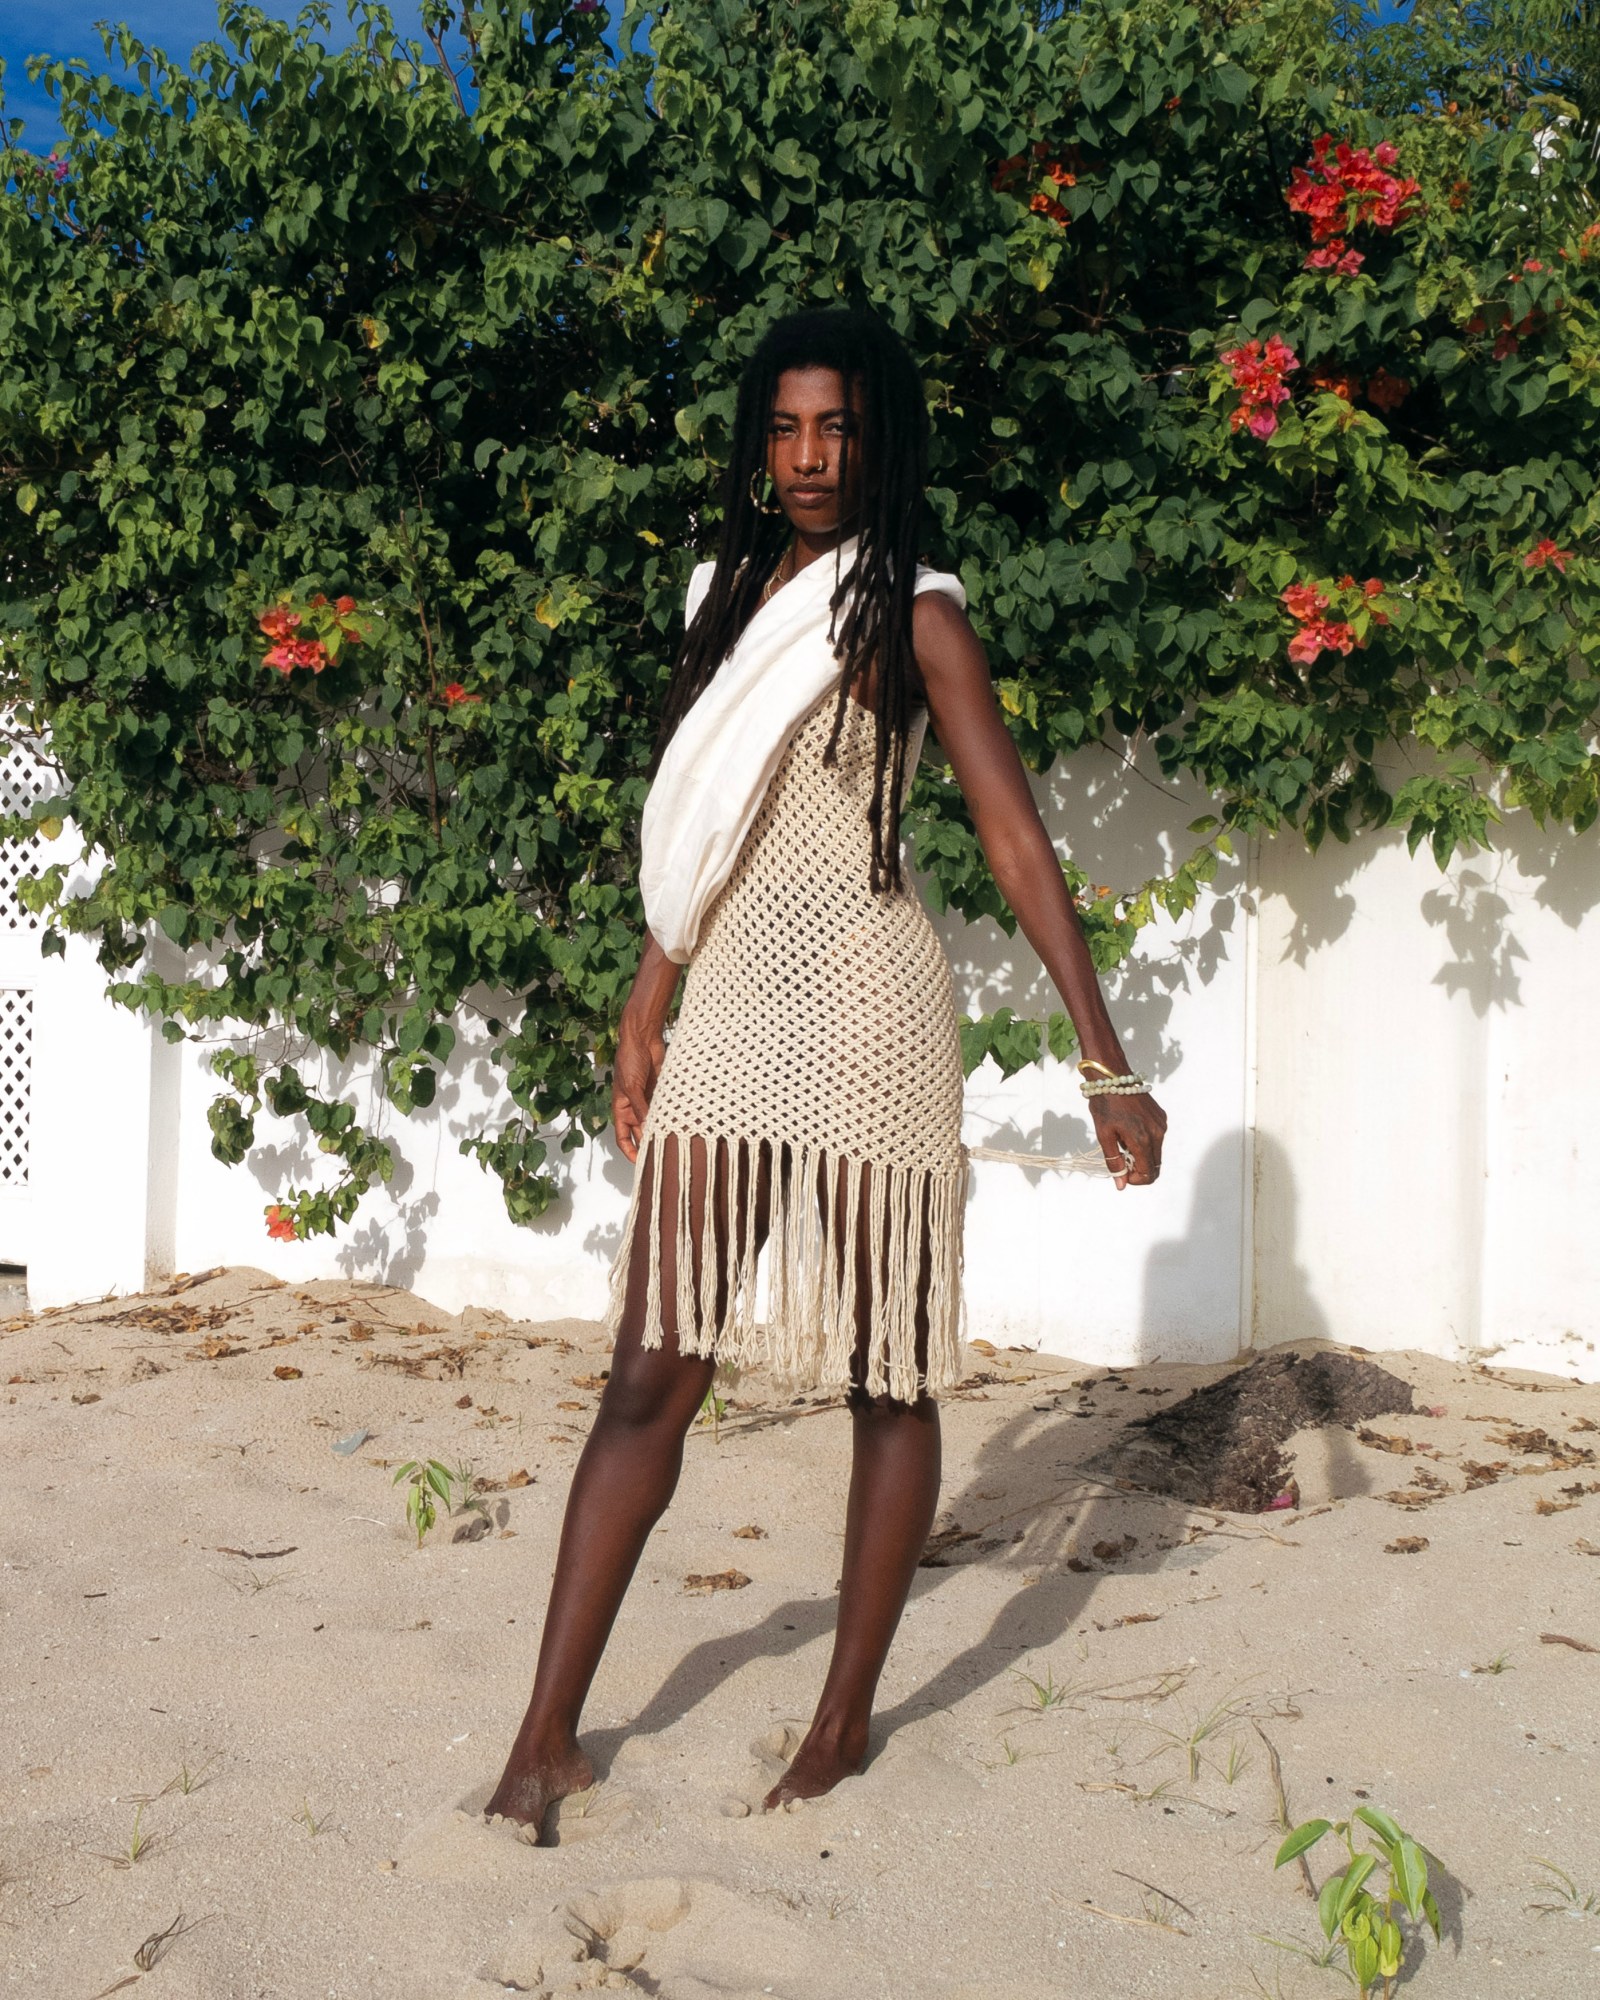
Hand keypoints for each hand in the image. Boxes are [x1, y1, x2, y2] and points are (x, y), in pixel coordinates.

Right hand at [612, 1020, 665, 1162]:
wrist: (643, 1039)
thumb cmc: (630, 1060)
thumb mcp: (632, 1086)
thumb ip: (641, 1108)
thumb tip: (648, 1131)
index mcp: (621, 1108)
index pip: (623, 1138)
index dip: (630, 1152)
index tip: (640, 1165)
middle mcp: (635, 1108)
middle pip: (641, 1133)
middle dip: (650, 1144)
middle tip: (664, 1157)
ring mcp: (649, 1101)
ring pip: (656, 1123)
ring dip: (664, 1132)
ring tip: (676, 1145)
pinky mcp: (663, 1093)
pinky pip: (668, 1110)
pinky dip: (673, 1118)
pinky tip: (682, 1126)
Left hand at [1088, 1090, 1166, 1189]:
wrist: (1112, 1076)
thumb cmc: (1105, 1104)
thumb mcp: (1104, 1135)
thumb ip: (1114, 1161)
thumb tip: (1121, 1184)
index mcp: (1142, 1139)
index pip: (1148, 1173)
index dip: (1135, 1180)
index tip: (1122, 1174)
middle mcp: (1157, 1133)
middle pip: (1155, 1166)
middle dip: (1139, 1170)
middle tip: (1121, 1160)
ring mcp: (1161, 1124)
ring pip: (1156, 1153)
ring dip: (1142, 1156)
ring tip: (1122, 1144)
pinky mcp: (1161, 1117)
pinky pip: (1157, 1139)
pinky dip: (1145, 1143)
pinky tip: (1129, 1133)